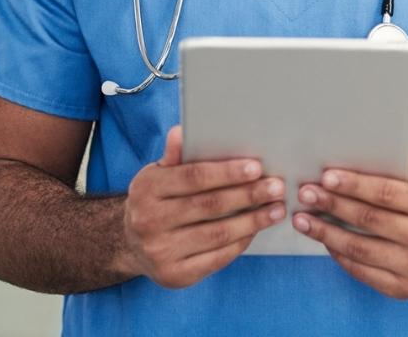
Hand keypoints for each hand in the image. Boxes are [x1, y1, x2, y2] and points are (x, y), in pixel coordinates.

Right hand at [124, 126, 285, 288]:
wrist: (131, 243)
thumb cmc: (155, 199)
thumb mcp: (158, 173)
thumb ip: (174, 156)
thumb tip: (182, 132)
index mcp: (148, 188)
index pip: (194, 177)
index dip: (227, 172)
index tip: (256, 167)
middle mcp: (150, 221)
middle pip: (210, 205)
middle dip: (249, 195)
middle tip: (276, 187)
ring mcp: (161, 251)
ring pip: (218, 233)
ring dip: (253, 221)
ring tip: (276, 210)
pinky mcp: (175, 275)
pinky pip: (216, 258)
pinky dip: (240, 242)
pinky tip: (256, 230)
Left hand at [292, 144, 407, 299]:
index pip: (386, 194)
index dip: (355, 185)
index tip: (327, 177)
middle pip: (369, 220)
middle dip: (333, 205)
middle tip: (307, 193)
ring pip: (361, 248)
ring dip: (326, 233)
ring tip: (302, 220)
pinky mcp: (402, 289)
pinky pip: (363, 271)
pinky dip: (339, 255)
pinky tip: (323, 239)